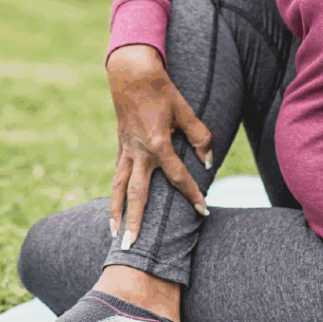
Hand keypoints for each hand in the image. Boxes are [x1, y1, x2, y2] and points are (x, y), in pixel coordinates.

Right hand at [106, 44, 213, 248]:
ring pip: (119, 188)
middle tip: (133, 246)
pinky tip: (116, 207)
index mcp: (158, 144)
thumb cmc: (162, 91)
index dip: (193, 194)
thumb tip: (208, 159)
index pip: (178, 177)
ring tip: (114, 236)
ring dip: (116, 213)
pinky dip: (115, 193)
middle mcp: (139, 153)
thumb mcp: (185, 110)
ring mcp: (126, 151)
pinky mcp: (120, 147)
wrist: (132, 74)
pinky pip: (117, 175)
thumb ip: (199, 135)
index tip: (204, 210)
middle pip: (137, 194)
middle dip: (136, 221)